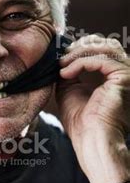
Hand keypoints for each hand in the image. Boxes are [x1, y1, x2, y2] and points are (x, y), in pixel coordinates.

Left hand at [57, 34, 129, 182]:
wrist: (91, 139)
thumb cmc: (81, 121)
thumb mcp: (70, 89)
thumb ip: (70, 71)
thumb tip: (60, 56)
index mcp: (114, 76)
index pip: (102, 48)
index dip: (80, 47)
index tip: (59, 55)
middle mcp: (125, 74)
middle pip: (106, 43)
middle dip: (80, 46)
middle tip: (61, 56)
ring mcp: (127, 75)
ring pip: (104, 48)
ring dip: (78, 53)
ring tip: (62, 64)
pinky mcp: (124, 78)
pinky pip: (100, 60)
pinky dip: (79, 63)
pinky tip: (65, 73)